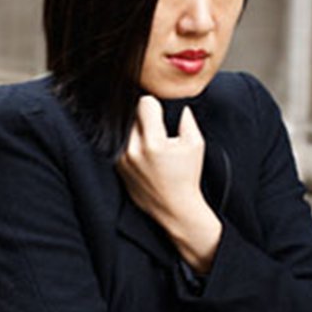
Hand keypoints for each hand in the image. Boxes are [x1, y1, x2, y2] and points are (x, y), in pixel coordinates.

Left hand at [117, 95, 221, 271]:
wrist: (174, 207)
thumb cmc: (186, 177)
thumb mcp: (195, 145)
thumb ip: (187, 119)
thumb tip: (180, 104)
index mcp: (153, 142)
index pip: (144, 103)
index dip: (154, 105)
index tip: (159, 113)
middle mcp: (133, 149)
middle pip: (131, 113)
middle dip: (143, 116)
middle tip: (155, 127)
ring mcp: (122, 158)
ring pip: (123, 127)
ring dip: (135, 129)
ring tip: (148, 140)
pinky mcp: (116, 165)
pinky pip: (119, 142)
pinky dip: (129, 141)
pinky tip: (141, 151)